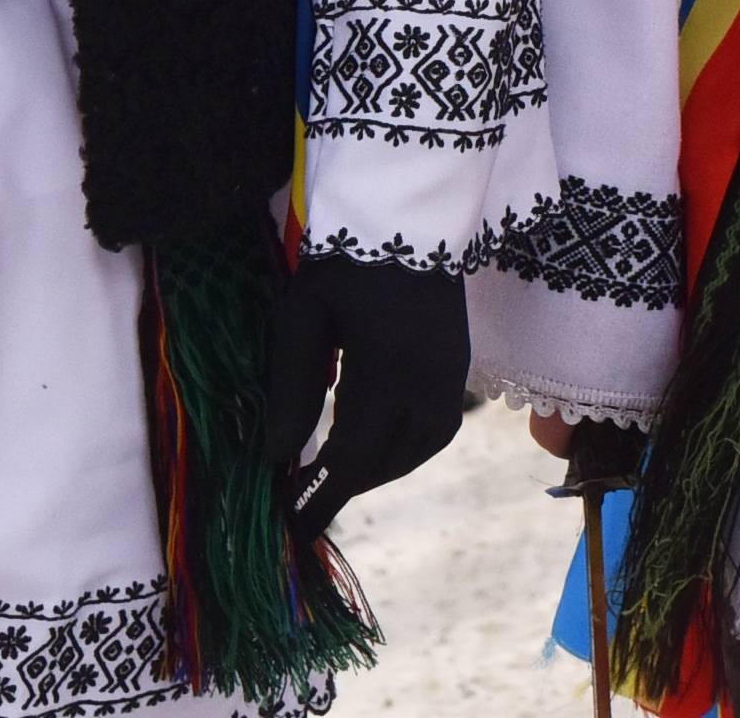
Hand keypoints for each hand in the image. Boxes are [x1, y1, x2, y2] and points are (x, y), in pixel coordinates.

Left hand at [265, 253, 471, 530]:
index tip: (292, 528)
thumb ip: (292, 389)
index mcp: (386, 375)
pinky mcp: (461, 364)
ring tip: (337, 471)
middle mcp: (428, 385)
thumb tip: (278, 456)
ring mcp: (452, 376)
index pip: (350, 460)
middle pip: (385, 461)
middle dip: (344, 485)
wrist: (408, 211)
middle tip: (303, 497)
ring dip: (377, 467)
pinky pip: (437, 428)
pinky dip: (405, 447)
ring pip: (418, 450)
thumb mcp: (303, 318)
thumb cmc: (345, 259)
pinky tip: (377, 439)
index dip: (319, 499)